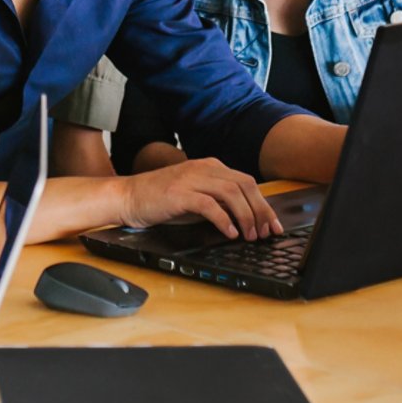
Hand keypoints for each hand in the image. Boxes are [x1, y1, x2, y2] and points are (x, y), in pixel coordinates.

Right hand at [117, 157, 280, 239]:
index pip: (247, 182)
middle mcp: (204, 168)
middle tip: (266, 233)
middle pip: (245, 186)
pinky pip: (209, 205)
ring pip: (232, 193)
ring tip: (249, 235)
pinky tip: (230, 233)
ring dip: (246, 217)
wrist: (128, 196)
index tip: (273, 225)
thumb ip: (219, 200)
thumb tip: (246, 218)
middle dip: (260, 211)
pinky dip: (224, 220)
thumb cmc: (161, 199)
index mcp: (211, 167)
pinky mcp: (179, 193)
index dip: (264, 204)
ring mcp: (191, 179)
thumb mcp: (196, 196)